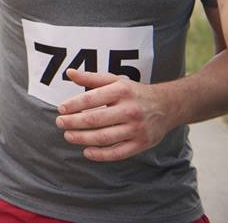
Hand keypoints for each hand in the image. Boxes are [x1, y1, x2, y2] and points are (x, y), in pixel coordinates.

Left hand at [56, 68, 171, 161]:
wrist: (167, 106)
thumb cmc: (134, 92)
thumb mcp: (115, 80)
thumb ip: (91, 78)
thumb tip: (69, 72)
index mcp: (121, 91)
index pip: (91, 99)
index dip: (73, 105)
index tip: (60, 109)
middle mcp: (130, 110)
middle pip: (95, 119)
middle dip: (73, 122)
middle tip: (60, 123)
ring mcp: (136, 128)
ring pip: (104, 137)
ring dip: (82, 138)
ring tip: (68, 136)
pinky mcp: (141, 143)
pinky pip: (118, 152)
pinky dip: (101, 155)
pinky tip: (86, 151)